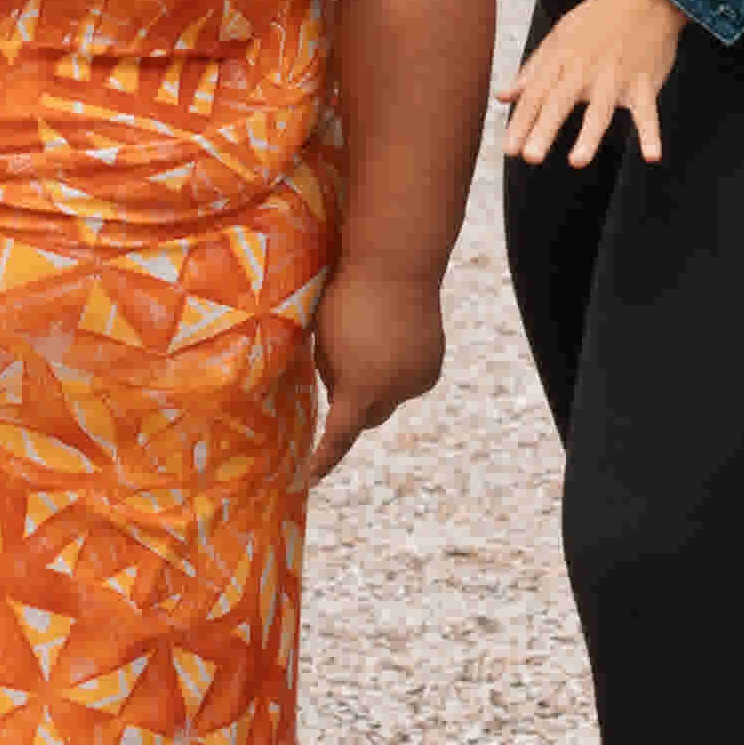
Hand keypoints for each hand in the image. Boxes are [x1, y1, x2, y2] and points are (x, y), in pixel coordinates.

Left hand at [305, 272, 445, 482]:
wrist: (396, 266)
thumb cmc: (346, 300)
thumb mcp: (324, 343)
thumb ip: (332, 376)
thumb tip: (343, 393)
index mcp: (360, 390)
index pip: (338, 437)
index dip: (323, 458)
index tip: (310, 478)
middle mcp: (394, 393)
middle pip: (368, 417)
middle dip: (354, 407)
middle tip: (341, 372)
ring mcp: (418, 381)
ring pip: (390, 398)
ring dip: (378, 385)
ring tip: (371, 342)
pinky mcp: (432, 369)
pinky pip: (408, 382)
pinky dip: (398, 372)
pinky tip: (392, 340)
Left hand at [502, 0, 684, 168]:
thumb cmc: (598, 18)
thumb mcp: (560, 37)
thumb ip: (532, 70)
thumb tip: (502, 97)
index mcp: (562, 59)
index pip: (536, 94)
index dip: (522, 122)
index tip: (508, 150)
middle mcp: (585, 70)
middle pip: (561, 101)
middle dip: (544, 128)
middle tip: (530, 157)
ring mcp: (616, 77)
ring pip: (600, 109)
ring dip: (590, 135)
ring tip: (576, 162)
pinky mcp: (644, 82)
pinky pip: (648, 111)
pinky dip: (651, 133)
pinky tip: (652, 156)